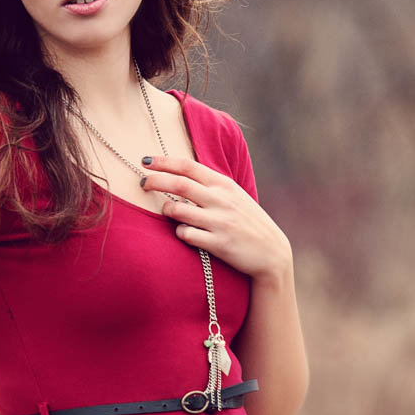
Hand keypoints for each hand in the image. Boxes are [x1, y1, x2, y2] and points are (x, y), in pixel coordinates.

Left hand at [140, 156, 292, 285]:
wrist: (272, 252)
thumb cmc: (249, 222)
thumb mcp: (235, 196)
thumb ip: (211, 186)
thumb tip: (181, 173)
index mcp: (224, 185)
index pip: (188, 167)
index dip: (164, 162)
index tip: (146, 161)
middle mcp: (221, 201)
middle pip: (179, 185)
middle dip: (155, 181)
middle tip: (141, 182)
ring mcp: (220, 222)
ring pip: (178, 211)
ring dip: (167, 210)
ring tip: (167, 211)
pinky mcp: (218, 244)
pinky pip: (186, 235)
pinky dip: (180, 232)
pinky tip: (185, 233)